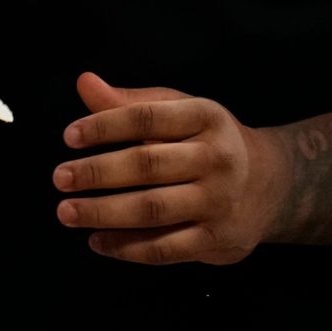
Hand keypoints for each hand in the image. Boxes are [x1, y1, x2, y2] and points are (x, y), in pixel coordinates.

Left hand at [54, 72, 293, 265]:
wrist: (272, 183)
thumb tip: (83, 82)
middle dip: (97, 173)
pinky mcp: (218, 239)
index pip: (147, 118)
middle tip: (59, 177)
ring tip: (67, 211)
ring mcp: (219, 202)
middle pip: (147, 166)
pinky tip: (97, 241)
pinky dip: (127, 247)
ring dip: (104, 212)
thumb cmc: (206, 141)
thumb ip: (129, 102)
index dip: (105, 126)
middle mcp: (216, 158)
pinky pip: (166, 247)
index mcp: (205, 117)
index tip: (69, 136)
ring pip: (153, 209)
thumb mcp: (177, 111)